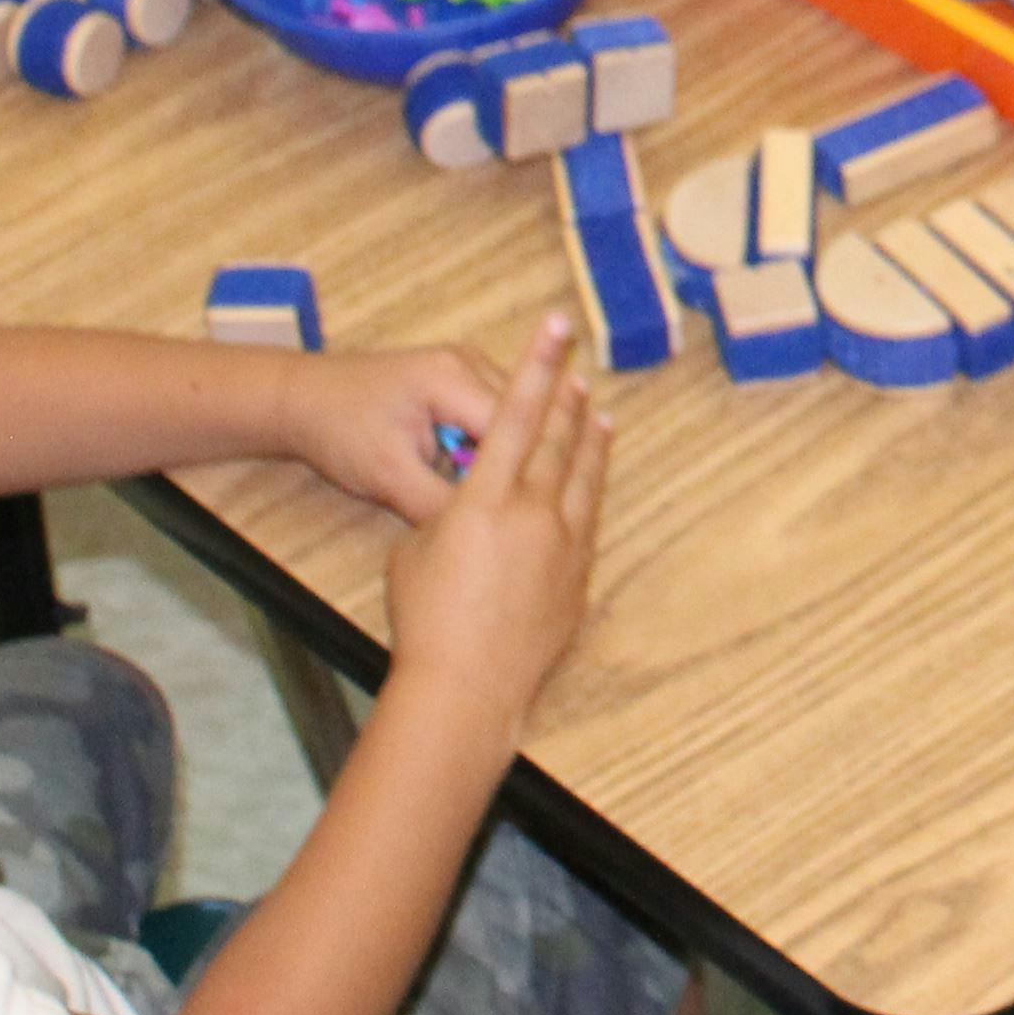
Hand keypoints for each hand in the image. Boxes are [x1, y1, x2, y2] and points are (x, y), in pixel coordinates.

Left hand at [278, 344, 503, 526]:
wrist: (302, 400)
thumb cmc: (340, 431)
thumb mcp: (387, 475)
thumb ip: (437, 503)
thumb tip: (484, 531)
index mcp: (454, 377)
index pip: (515, 426)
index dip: (520, 470)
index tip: (520, 511)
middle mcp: (471, 362)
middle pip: (522, 417)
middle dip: (516, 460)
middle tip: (509, 504)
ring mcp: (466, 366)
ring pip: (511, 417)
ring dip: (502, 453)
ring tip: (488, 490)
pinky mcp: (458, 379)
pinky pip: (491, 415)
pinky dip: (488, 445)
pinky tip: (473, 472)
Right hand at [379, 317, 605, 736]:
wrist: (466, 687)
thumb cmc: (425, 619)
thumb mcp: (415, 549)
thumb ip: (445, 514)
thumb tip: (468, 510)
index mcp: (485, 497)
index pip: (516, 412)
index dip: (537, 365)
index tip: (557, 327)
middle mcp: (533, 511)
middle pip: (559, 438)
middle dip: (568, 397)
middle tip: (578, 368)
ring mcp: (563, 544)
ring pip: (584, 476)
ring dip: (591, 439)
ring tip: (598, 412)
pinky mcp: (578, 577)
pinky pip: (589, 520)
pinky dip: (592, 491)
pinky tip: (595, 481)